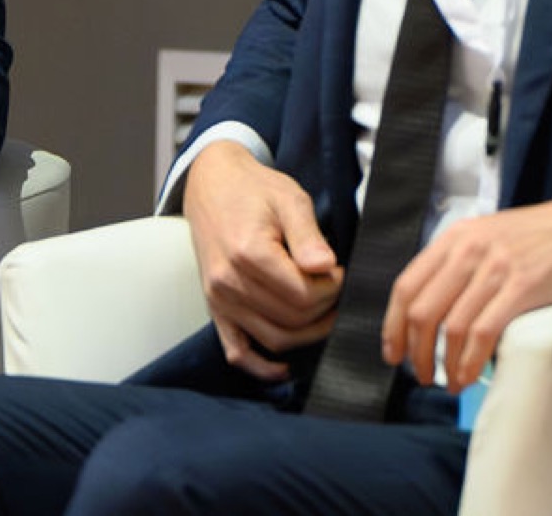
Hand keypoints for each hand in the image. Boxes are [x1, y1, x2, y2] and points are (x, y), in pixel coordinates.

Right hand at [182, 141, 342, 379]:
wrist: (212, 184)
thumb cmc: (254, 189)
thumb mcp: (289, 199)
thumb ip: (308, 236)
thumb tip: (326, 267)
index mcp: (248, 253)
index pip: (303, 294)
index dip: (332, 288)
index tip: (339, 270)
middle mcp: (229, 281)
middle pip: (292, 319)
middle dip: (324, 307)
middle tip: (332, 284)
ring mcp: (219, 298)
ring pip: (274, 338)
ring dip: (306, 333)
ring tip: (322, 309)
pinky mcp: (215, 307)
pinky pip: (236, 351)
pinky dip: (261, 367)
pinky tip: (284, 368)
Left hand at [382, 179, 551, 391]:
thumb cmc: (541, 236)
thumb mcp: (488, 235)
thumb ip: (459, 262)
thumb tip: (434, 306)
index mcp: (455, 237)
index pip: (407, 285)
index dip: (393, 324)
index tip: (393, 351)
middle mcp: (469, 251)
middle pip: (422, 311)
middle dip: (414, 351)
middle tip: (420, 374)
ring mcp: (495, 269)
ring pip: (451, 327)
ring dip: (443, 363)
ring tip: (447, 383)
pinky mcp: (523, 288)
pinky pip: (484, 333)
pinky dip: (470, 362)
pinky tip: (468, 376)